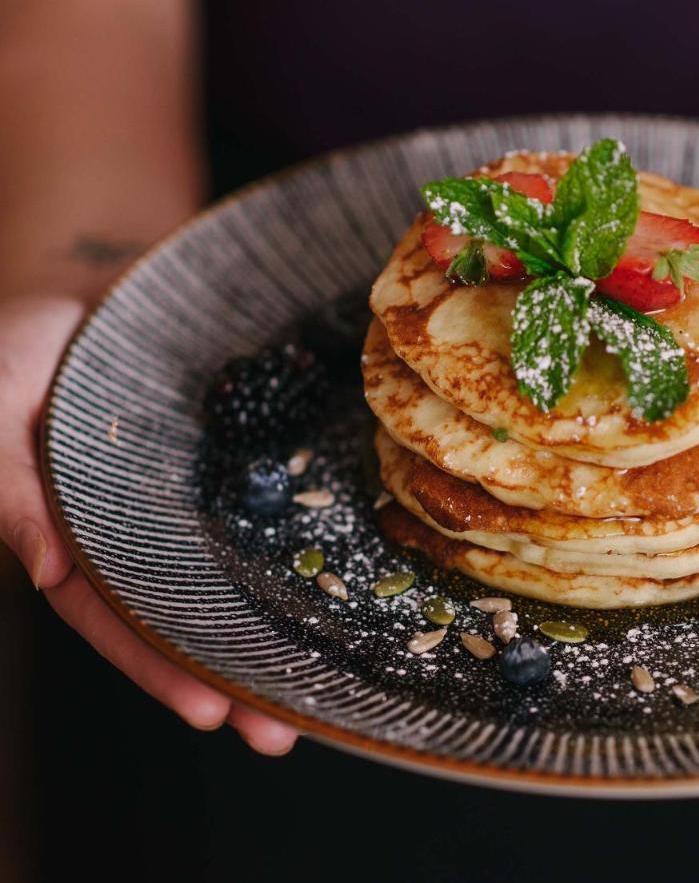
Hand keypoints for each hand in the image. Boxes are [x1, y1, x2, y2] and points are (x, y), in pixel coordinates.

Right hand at [0, 296, 298, 753]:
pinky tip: (336, 585)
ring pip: (225, 575)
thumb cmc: (12, 354)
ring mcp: (180, 499)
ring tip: (326, 686)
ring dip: (269, 629)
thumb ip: (13, 494)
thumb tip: (48, 572)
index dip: (157, 667)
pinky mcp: (223, 462)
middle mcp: (132, 528)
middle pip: (181, 613)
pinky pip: (259, 511)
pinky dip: (292, 547)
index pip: (114, 617)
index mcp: (73, 531)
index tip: (208, 714)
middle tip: (281, 733)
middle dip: (227, 675)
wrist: (78, 295)